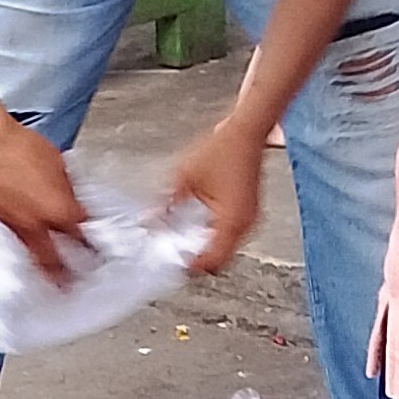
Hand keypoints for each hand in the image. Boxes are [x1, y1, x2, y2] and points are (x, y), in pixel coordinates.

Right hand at [0, 120, 89, 281]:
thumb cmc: (24, 147)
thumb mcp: (58, 165)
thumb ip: (68, 190)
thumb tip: (73, 202)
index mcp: (59, 209)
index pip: (80, 237)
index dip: (90, 248)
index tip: (95, 255)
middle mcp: (37, 224)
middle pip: (54, 259)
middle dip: (64, 276)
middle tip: (71, 287)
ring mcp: (15, 225)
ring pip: (32, 255)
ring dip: (42, 269)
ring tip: (49, 281)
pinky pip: (16, 243)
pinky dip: (24, 251)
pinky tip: (27, 254)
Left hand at [171, 113, 265, 275]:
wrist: (245, 132)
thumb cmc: (222, 149)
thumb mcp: (184, 178)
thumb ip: (166, 205)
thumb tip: (150, 223)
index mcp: (232, 220)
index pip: (213, 260)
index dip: (191, 265)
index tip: (172, 261)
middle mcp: (245, 225)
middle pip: (219, 259)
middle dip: (196, 258)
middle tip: (173, 251)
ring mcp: (248, 219)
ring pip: (225, 248)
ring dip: (204, 246)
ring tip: (181, 238)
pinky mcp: (246, 212)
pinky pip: (228, 234)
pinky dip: (211, 234)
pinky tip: (194, 223)